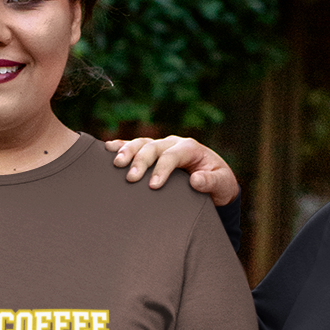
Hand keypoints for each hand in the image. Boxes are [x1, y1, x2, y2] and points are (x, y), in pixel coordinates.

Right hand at [104, 134, 238, 205]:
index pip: (172, 155)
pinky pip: (135, 145)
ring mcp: (161, 146)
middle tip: (131, 179)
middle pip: (153, 147)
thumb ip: (211, 182)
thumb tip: (196, 180)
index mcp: (190, 148)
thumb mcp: (222, 184)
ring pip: (141, 143)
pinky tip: (107, 149)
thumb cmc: (219, 183)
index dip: (161, 169)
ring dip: (127, 151)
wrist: (215, 182)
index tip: (153, 186)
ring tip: (116, 164)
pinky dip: (121, 146)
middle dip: (140, 161)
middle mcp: (173, 143)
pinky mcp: (153, 153)